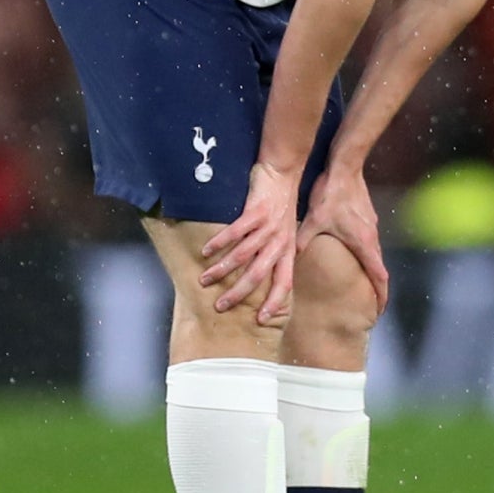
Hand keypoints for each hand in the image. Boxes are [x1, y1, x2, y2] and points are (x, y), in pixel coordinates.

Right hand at [200, 161, 301, 323]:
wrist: (283, 172)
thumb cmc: (283, 204)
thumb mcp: (288, 232)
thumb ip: (280, 252)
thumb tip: (273, 273)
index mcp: (288, 250)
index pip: (284, 283)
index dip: (274, 302)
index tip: (261, 320)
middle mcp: (279, 242)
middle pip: (258, 275)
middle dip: (238, 293)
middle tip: (220, 307)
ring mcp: (268, 227)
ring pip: (243, 256)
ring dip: (222, 270)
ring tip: (205, 280)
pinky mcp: (256, 212)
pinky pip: (236, 232)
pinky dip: (219, 243)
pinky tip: (206, 251)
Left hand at [299, 165, 391, 314]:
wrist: (345, 167)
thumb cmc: (332, 195)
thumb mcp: (314, 220)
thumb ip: (304, 240)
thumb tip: (290, 258)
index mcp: (363, 243)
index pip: (378, 276)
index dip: (380, 295)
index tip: (379, 311)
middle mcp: (372, 237)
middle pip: (378, 268)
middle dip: (375, 286)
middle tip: (369, 302)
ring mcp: (372, 226)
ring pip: (374, 254)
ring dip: (370, 269)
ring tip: (361, 282)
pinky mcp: (368, 217)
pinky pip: (369, 242)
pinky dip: (365, 254)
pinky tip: (353, 253)